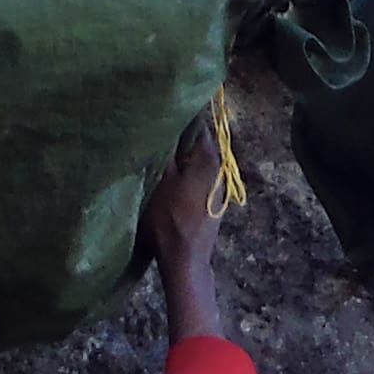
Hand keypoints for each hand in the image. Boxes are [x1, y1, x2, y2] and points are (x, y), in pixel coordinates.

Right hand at [140, 129, 229, 342]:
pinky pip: (197, 173)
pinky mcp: (213, 198)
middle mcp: (220, 166)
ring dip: (180, 155)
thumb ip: (164, 150)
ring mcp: (219, 183)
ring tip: (157, 152)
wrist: (185, 260)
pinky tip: (167, 175)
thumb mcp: (159, 179)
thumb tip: (163, 123)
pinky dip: (184, 170)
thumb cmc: (168, 219)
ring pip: (197, 158)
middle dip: (177, 136)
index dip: (177, 116)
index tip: (157, 113)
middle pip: (197, 141)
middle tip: (152, 132)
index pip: (196, 123)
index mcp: (210, 157)